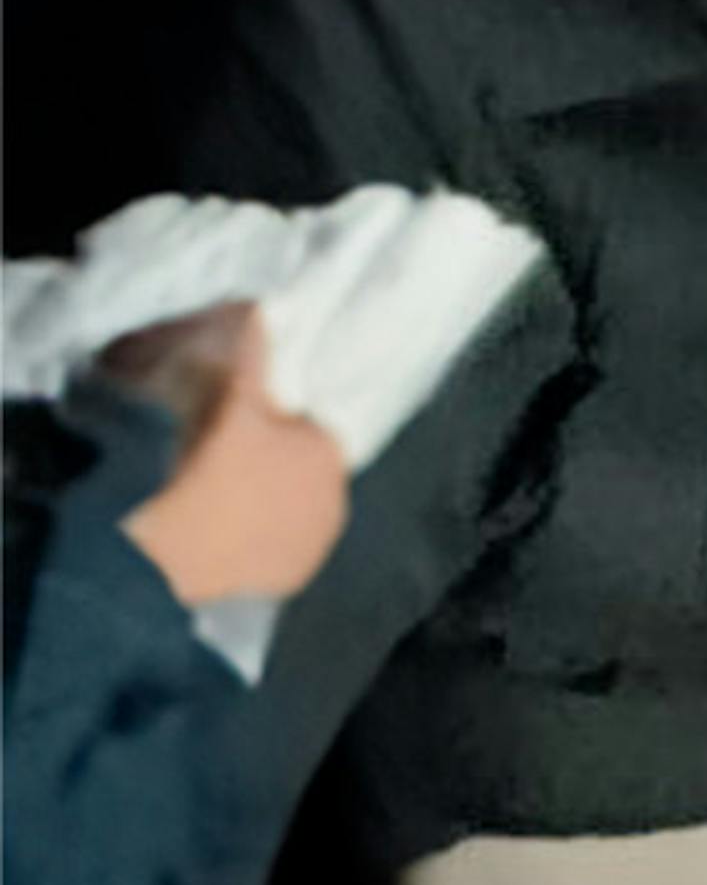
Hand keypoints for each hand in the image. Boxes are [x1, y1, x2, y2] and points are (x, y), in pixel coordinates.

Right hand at [102, 306, 341, 614]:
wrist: (188, 552)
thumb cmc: (213, 465)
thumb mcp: (232, 400)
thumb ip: (252, 354)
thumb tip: (261, 308)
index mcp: (330, 452)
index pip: (308, 427)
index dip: (272, 426)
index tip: (239, 430)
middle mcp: (340, 499)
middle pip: (303, 470)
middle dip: (274, 462)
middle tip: (224, 462)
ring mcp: (319, 543)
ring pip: (293, 508)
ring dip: (269, 501)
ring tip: (221, 499)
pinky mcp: (295, 576)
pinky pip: (280, 547)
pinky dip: (260, 538)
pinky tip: (227, 532)